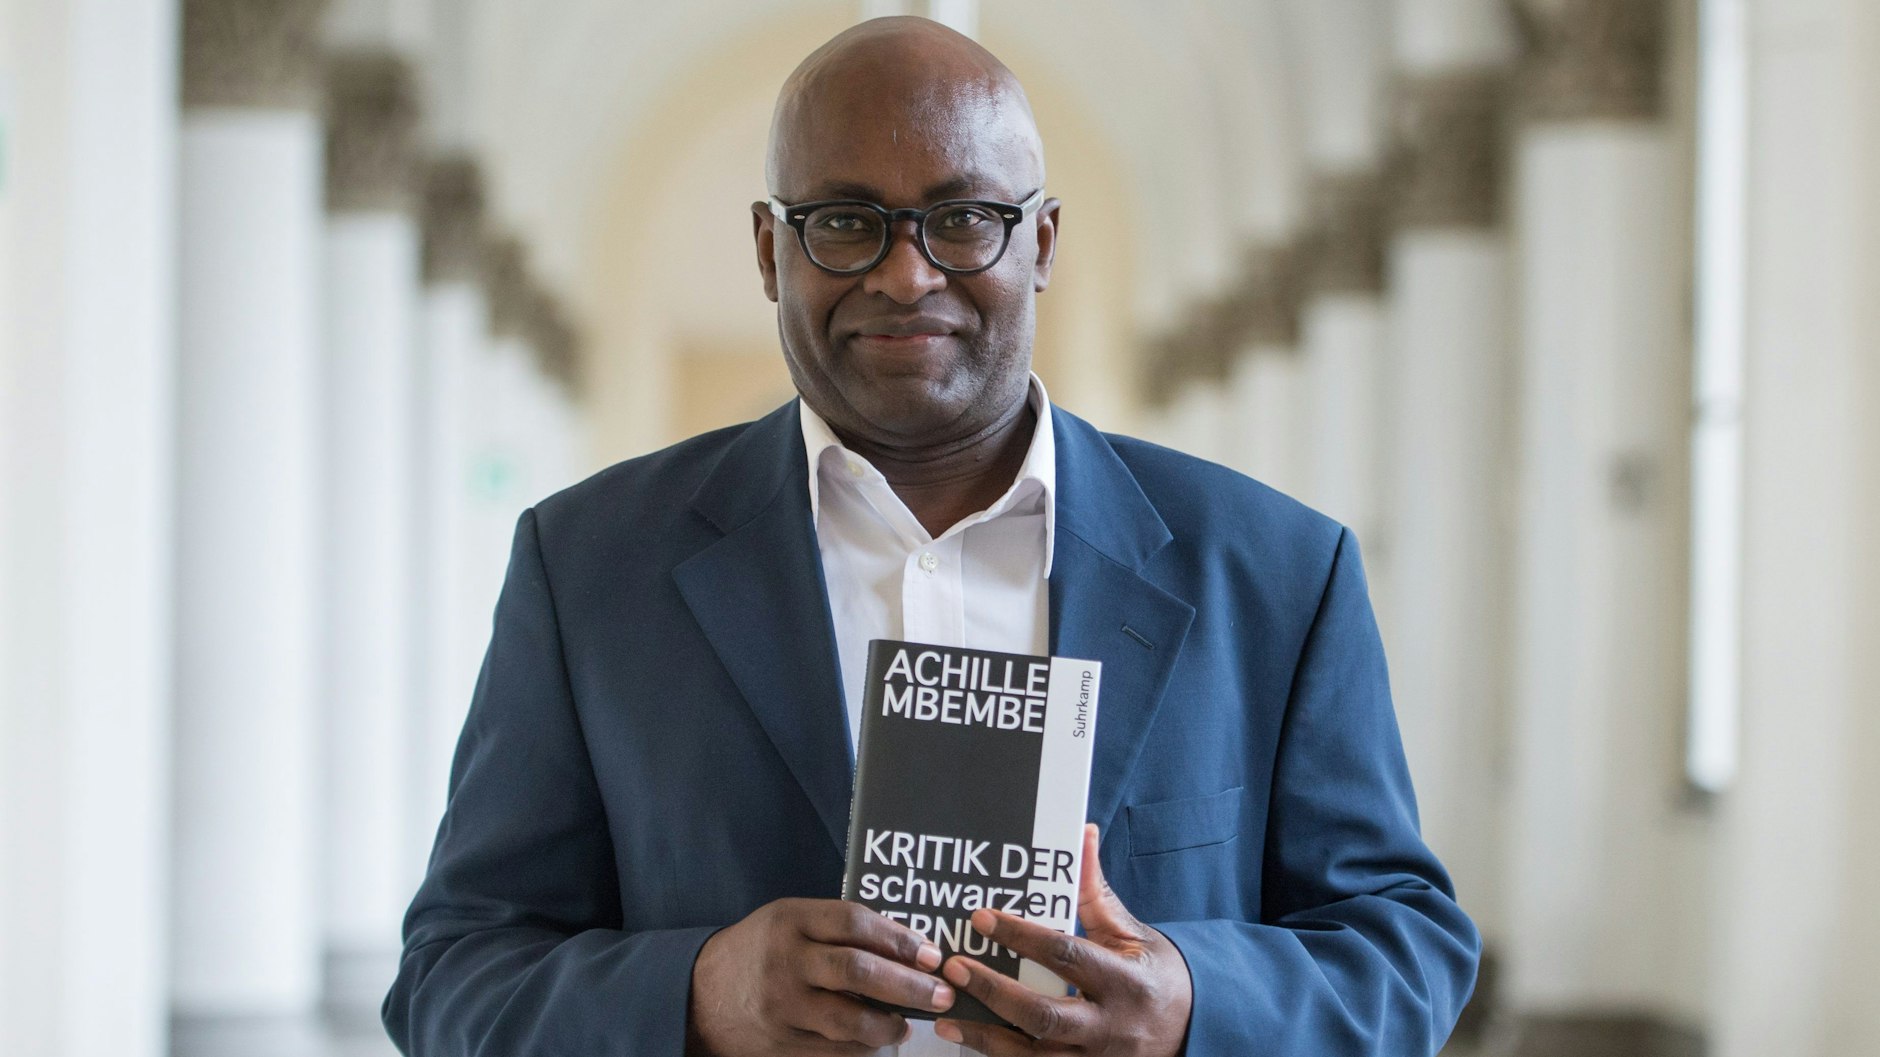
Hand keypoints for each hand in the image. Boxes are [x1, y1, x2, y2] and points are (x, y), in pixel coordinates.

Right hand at [687, 897, 956, 1055]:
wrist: (701, 993)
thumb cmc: (762, 949)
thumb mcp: (790, 920)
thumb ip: (837, 928)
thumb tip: (908, 946)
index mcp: (792, 920)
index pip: (854, 923)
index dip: (899, 939)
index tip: (932, 954)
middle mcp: (787, 961)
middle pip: (857, 972)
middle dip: (908, 985)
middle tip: (942, 993)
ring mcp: (783, 1006)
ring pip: (848, 1020)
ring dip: (889, 1025)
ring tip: (907, 1024)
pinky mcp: (781, 1043)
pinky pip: (833, 1050)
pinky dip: (863, 1048)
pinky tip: (878, 1041)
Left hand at [934, 824, 1192, 1055]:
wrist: (1192, 1029)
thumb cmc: (1155, 975)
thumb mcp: (1132, 932)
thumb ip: (1096, 891)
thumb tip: (1083, 833)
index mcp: (1124, 981)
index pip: (1066, 955)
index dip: (1021, 937)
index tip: (981, 918)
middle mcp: (1110, 1026)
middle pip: (1045, 1015)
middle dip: (995, 991)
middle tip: (954, 968)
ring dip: (986, 1037)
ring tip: (946, 1017)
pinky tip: (970, 1041)